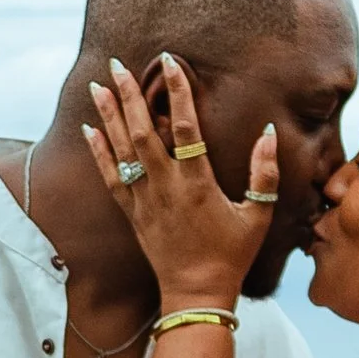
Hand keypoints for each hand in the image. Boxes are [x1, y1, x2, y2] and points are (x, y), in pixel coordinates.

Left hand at [84, 54, 273, 309]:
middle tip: (117, 64)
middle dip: (129, 96)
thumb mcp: (258, 216)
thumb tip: (269, 133)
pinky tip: (89, 129)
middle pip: (143, 132)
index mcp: (198, 183)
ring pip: (122, 150)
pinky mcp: (132, 213)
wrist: (196, 295)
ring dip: (108, 116)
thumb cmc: (231, 256)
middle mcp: (166, 186)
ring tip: (97, 85)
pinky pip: (110, 177)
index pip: (186, 127)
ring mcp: (145, 200)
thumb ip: (265, 173)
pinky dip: (98, 152)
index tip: (171, 62)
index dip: (178, 92)